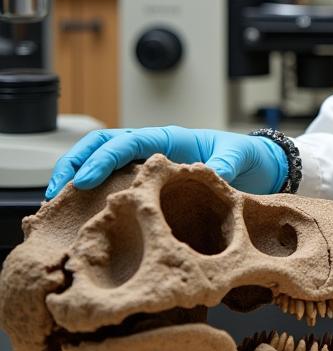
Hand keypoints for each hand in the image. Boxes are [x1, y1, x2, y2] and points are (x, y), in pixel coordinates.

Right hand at [45, 126, 287, 199]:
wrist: (259, 164)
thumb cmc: (246, 157)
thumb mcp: (238, 159)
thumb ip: (223, 165)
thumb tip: (211, 172)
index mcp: (170, 138)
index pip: (125, 142)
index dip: (101, 159)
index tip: (83, 181)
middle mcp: (154, 147)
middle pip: (103, 145)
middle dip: (74, 163)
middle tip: (54, 192)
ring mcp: (150, 162)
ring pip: (103, 161)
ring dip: (77, 175)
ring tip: (56, 203)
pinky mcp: (151, 179)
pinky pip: (116, 179)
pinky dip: (94, 191)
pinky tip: (81, 212)